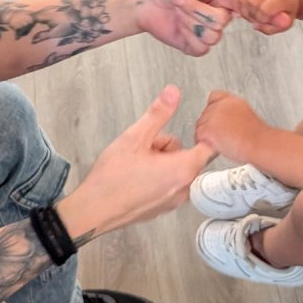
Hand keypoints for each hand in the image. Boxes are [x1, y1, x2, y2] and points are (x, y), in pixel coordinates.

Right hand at [61, 86, 216, 237]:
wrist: (93, 210)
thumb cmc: (113, 177)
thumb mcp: (135, 137)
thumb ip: (158, 113)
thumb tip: (173, 92)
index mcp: (183, 170)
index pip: (209, 147)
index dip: (198, 134)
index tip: (180, 130)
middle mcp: (183, 189)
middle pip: (186, 156)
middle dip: (166, 148)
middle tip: (143, 150)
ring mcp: (172, 202)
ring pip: (174, 170)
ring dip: (160, 163)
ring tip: (135, 165)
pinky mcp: (161, 209)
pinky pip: (167, 185)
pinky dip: (155, 178)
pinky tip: (134, 178)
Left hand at [131, 0, 250, 55]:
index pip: (242, 5)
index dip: (236, 5)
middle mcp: (219, 14)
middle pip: (222, 21)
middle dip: (196, 9)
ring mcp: (207, 32)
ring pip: (213, 36)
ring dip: (189, 21)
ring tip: (176, 9)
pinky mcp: (195, 46)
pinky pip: (202, 48)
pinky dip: (187, 35)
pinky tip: (177, 24)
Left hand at [195, 90, 270, 164]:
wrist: (259, 144)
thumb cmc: (257, 136)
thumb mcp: (246, 115)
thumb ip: (232, 113)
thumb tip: (225, 121)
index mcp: (231, 100)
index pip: (214, 97)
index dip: (214, 109)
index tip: (218, 119)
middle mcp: (220, 105)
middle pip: (205, 113)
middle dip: (210, 125)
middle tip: (221, 135)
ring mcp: (212, 115)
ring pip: (200, 125)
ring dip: (206, 134)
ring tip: (222, 142)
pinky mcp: (207, 128)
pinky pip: (198, 136)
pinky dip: (204, 143)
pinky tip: (216, 146)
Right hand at [232, 0, 298, 34]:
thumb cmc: (285, 12)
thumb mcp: (284, 25)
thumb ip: (270, 28)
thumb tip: (255, 26)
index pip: (264, 8)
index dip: (261, 18)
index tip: (265, 20)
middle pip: (251, 2)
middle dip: (251, 14)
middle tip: (256, 18)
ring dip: (243, 10)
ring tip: (251, 13)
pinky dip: (237, 4)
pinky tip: (245, 8)